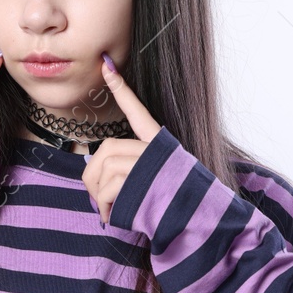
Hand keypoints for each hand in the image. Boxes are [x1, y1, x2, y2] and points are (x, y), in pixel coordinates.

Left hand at [84, 51, 163, 225]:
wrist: (200, 226)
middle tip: (97, 198)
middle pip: (108, 148)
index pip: (139, 113)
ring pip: (106, 168)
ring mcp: (150, 166)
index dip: (122, 90)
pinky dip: (104, 208)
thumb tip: (97, 171)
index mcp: (161, 147)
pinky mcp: (143, 183)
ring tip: (109, 213)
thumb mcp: (157, 182)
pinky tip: (112, 218)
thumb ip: (132, 169)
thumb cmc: (174, 209)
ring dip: (99, 196)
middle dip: (93, 175)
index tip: (106, 66)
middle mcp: (156, 152)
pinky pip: (108, 189)